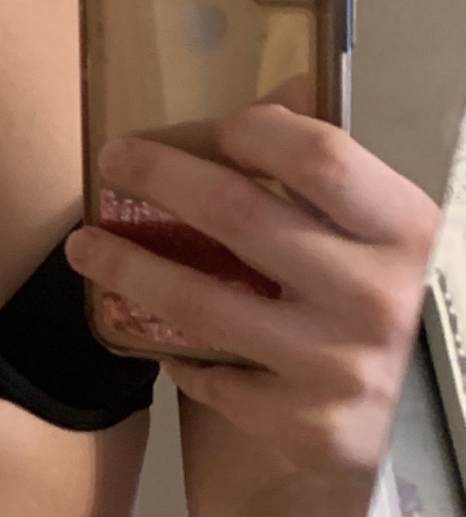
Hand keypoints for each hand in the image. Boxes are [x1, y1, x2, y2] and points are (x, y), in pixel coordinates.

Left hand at [64, 94, 438, 477]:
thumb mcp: (393, 236)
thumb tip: (284, 88)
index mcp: (406, 234)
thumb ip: (339, 174)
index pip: (318, 157)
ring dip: (129, 269)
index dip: (254, 131)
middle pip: (239, 216)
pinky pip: (214, 379)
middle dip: (160, 179)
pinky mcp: (306, 427)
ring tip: (87, 249)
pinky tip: (164, 340)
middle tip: (112, 161)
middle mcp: (376, 299)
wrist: (443, 424)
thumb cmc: (404, 308)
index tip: (215, 128)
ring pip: (201, 304)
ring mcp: (339, 368)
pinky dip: (181, 356)